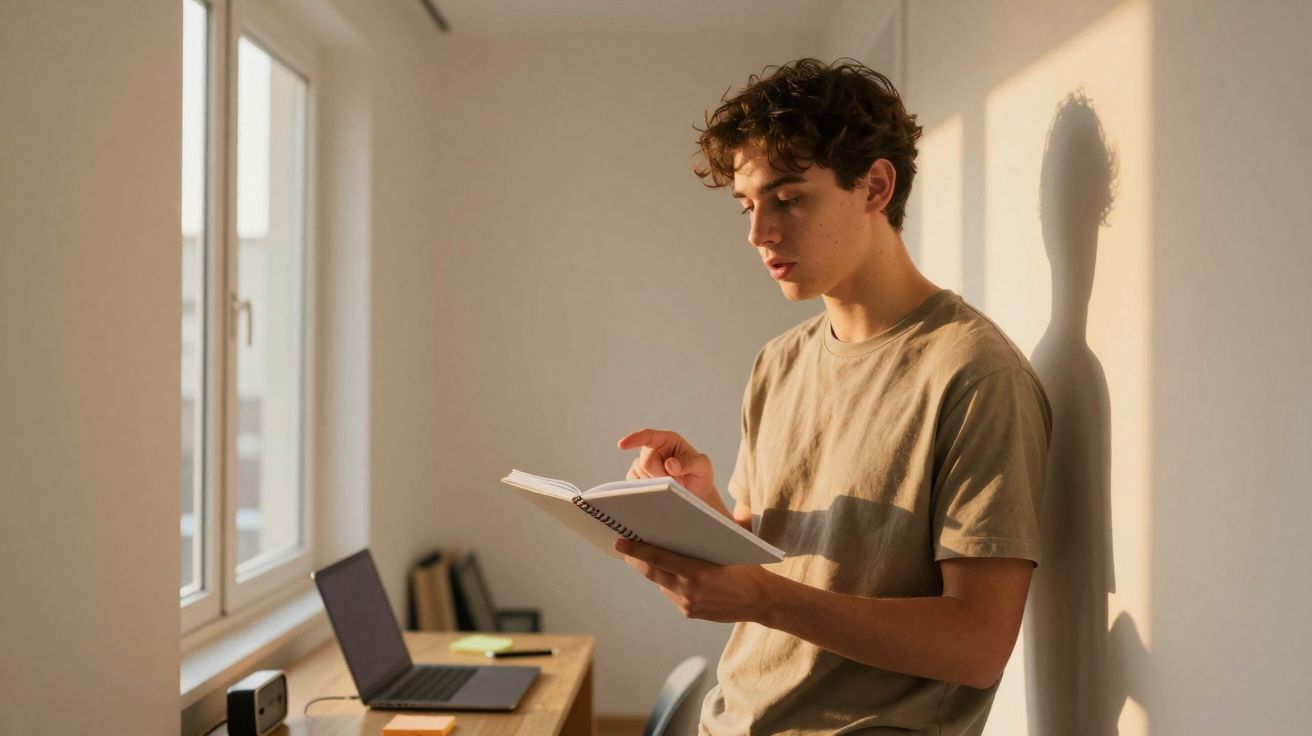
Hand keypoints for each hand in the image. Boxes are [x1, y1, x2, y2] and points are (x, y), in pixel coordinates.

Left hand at [614, 538, 779, 622]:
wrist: (761, 600)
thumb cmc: (747, 568)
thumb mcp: (730, 547)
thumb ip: (707, 535)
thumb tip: (686, 519)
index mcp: (698, 571)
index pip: (659, 559)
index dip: (637, 550)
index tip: (620, 542)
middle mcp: (689, 590)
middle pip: (653, 573)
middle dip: (636, 560)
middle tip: (623, 547)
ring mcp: (688, 604)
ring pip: (661, 583)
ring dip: (653, 571)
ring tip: (643, 557)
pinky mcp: (690, 612)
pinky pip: (672, 594)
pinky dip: (669, 583)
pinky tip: (671, 574)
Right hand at [616, 428, 717, 508]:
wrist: (696, 494)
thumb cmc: (700, 475)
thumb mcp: (702, 466)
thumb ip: (689, 462)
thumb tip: (669, 464)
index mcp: (667, 440)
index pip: (647, 436)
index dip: (634, 439)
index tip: (622, 445)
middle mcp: (653, 450)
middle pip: (645, 462)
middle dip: (660, 475)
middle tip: (676, 482)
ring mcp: (644, 464)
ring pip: (639, 474)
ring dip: (656, 483)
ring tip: (672, 485)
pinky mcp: (638, 478)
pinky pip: (635, 484)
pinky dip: (646, 489)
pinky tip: (659, 490)